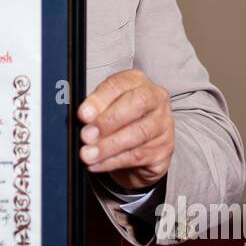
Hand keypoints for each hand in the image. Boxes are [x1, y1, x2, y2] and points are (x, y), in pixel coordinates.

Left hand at [76, 69, 173, 190]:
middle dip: (108, 121)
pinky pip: (137, 156)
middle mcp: (155, 99)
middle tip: (86, 135)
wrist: (138, 148)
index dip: (100, 99)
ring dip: (108, 146)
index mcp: (136, 81)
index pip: (119, 84)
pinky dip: (113, 161)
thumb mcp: (104, 108)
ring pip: (138, 133)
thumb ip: (94, 109)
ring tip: (87, 154)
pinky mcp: (164, 149)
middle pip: (137, 104)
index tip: (83, 114)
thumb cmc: (118, 121)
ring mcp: (163, 125)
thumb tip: (81, 117)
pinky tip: (97, 164)